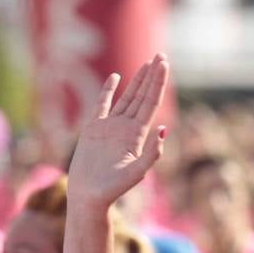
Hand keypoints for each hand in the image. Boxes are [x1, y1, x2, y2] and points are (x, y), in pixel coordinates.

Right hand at [68, 54, 168, 210]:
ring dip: (138, 80)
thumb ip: (151, 154)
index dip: (158, 83)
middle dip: (152, 76)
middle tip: (161, 55)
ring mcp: (111, 127)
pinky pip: (103, 104)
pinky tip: (116, 77)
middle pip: (143, 96)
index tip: (164, 64)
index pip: (151, 103)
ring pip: (127, 97)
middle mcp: (127, 128)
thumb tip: (163, 131)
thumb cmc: (113, 189)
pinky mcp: (94, 129)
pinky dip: (109, 90)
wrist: (89, 196)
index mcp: (138, 135)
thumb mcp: (136, 173)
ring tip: (148, 63)